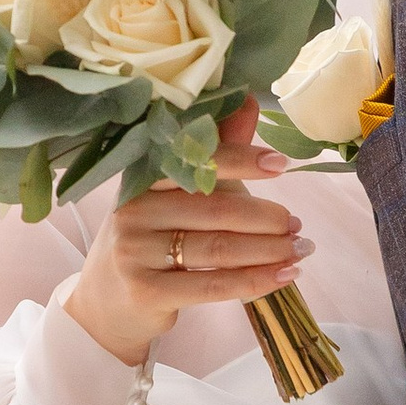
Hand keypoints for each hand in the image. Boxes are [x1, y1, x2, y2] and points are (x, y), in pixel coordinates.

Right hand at [60, 105, 311, 369]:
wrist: (106, 305)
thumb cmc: (149, 242)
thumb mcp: (172, 196)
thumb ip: (212, 153)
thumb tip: (248, 100)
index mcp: (141, 178)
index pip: (194, 161)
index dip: (240, 159)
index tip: (281, 164)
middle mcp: (133, 211)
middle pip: (216, 209)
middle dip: (266, 217)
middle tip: (297, 224)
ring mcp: (135, 252)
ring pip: (219, 248)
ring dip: (269, 250)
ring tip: (299, 249)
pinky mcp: (146, 291)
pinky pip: (213, 284)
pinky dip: (256, 280)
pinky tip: (284, 275)